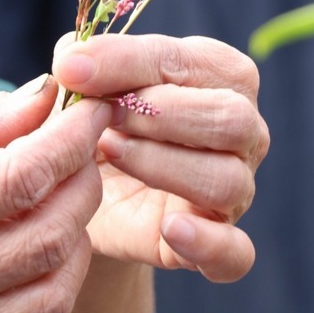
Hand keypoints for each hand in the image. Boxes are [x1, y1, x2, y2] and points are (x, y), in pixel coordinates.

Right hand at [0, 77, 111, 312]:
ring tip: (60, 195)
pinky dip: (53, 283)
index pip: (22, 176)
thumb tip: (49, 99)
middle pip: (49, 234)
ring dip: (76, 235)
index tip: (93, 109)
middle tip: (81, 147)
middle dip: (82, 180)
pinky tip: (34, 244)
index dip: (72, 136)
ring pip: (54, 291)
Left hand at [53, 34, 269, 282]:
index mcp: (221, 73)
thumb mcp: (87, 89)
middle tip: (104, 119)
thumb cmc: (98, 122)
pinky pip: (235, 251)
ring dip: (164, 165)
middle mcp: (243, 128)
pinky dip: (207, 242)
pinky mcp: (219, 241)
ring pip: (227, 180)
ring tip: (113, 155)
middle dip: (160, 114)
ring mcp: (238, 187)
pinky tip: (169, 227)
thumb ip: (84, 68)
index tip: (70, 69)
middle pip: (231, 118)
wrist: (87, 192)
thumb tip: (71, 61)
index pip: (186, 61)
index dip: (125, 62)